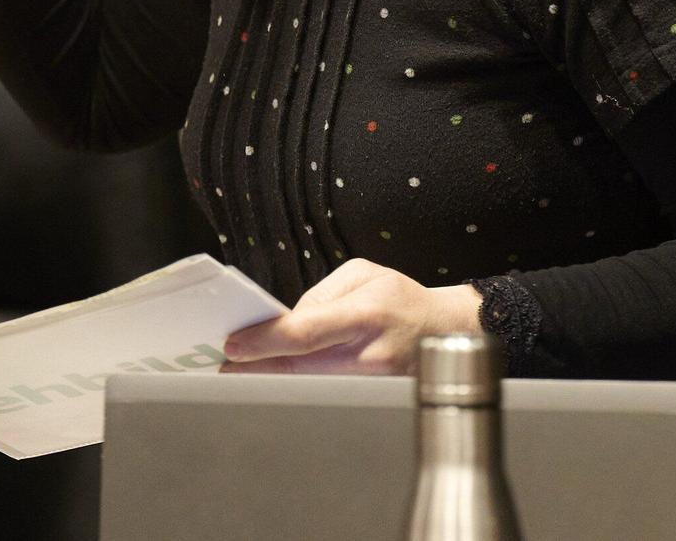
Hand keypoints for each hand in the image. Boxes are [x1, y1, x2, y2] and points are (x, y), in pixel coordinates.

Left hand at [220, 259, 483, 374]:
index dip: (264, 341)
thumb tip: (284, 323)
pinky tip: (278, 383)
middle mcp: (372, 354)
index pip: (304, 333)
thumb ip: (320, 297)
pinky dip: (299, 389)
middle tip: (225, 368)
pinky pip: (328, 395)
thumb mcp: (363, 275)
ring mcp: (375, 384)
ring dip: (274, 381)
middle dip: (257, 367)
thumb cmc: (402, 299)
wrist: (450, 332)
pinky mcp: (375, 401)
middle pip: (300, 368)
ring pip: (310, 387)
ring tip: (242, 374)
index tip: (233, 346)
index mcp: (366, 314)